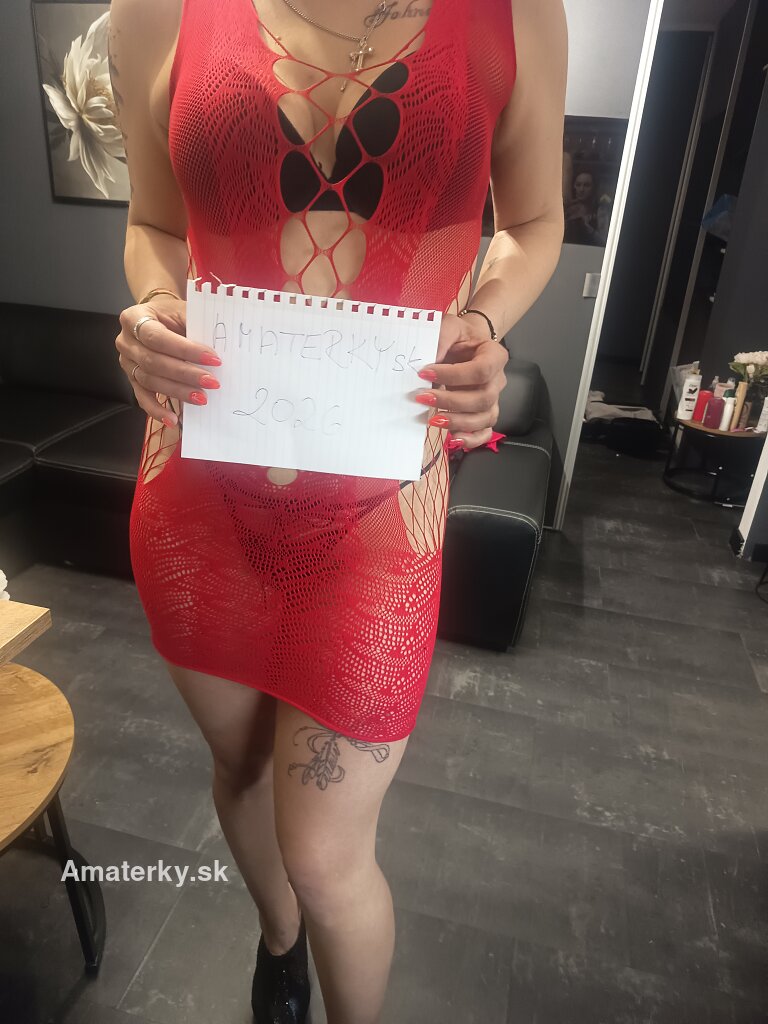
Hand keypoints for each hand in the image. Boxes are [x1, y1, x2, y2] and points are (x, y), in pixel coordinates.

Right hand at [115, 295, 221, 426]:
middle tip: (212, 382)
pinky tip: (173, 419)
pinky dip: (157, 410)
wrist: (158, 317)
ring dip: (178, 392)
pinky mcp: (132, 380)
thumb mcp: (182, 310)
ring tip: (202, 398)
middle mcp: (125, 341)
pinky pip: (143, 398)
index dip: (185, 350)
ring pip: (150, 381)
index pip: (157, 337)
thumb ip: (195, 325)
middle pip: (153, 362)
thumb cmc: (172, 314)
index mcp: (134, 318)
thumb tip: (219, 347)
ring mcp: (127, 362)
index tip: (213, 359)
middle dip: (185, 374)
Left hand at [413, 312, 508, 450]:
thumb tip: (429, 360)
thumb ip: (441, 337)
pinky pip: (485, 432)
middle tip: (422, 398)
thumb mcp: (449, 326)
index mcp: (494, 355)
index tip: (424, 373)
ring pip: (484, 418)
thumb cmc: (458, 337)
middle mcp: (498, 380)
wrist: (464, 346)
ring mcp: (493, 400)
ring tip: (433, 419)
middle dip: (451, 402)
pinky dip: (471, 439)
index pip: (481, 371)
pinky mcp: (484, 414)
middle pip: (483, 398)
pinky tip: (453, 438)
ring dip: (458, 422)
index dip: (453, 375)